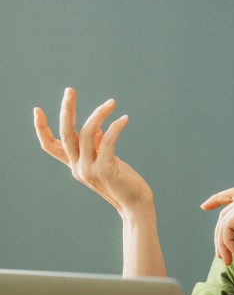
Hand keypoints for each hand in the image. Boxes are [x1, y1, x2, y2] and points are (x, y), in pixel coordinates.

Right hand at [34, 87, 152, 213]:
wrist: (136, 204)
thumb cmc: (123, 181)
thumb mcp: (107, 161)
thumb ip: (98, 147)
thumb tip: (99, 127)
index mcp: (75, 164)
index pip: (50, 146)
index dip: (41, 129)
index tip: (37, 110)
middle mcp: (78, 167)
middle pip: (65, 133)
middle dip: (66, 110)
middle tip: (69, 90)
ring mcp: (89, 170)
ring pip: (88, 133)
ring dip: (99, 114)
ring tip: (111, 103)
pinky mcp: (105, 170)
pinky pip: (108, 140)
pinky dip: (116, 127)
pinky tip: (124, 119)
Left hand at [201, 186, 233, 266]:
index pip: (233, 194)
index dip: (217, 199)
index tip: (204, 206)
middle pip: (226, 212)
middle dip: (219, 235)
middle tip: (220, 255)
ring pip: (224, 221)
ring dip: (223, 243)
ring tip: (228, 260)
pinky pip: (227, 225)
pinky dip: (227, 241)